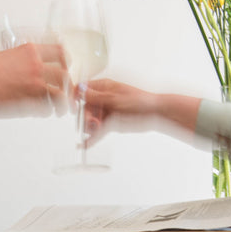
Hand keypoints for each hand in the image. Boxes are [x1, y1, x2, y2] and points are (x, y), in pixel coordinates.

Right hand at [0, 43, 67, 115]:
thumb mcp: (5, 55)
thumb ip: (21, 60)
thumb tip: (26, 64)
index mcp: (30, 51)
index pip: (60, 52)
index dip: (66, 62)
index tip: (66, 68)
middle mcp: (36, 66)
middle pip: (65, 76)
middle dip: (68, 86)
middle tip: (67, 93)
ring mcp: (34, 85)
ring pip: (60, 95)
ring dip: (62, 103)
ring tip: (60, 108)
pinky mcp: (29, 102)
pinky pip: (47, 109)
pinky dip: (48, 111)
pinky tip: (44, 112)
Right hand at [82, 80, 200, 141]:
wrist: (155, 113)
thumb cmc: (139, 101)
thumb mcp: (114, 98)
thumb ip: (95, 96)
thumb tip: (79, 89)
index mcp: (103, 86)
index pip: (82, 90)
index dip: (76, 99)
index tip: (75, 108)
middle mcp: (103, 98)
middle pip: (85, 108)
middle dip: (86, 116)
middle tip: (93, 123)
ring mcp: (106, 111)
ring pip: (90, 121)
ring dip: (90, 128)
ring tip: (96, 130)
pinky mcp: (111, 123)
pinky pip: (98, 131)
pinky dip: (92, 138)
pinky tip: (84, 145)